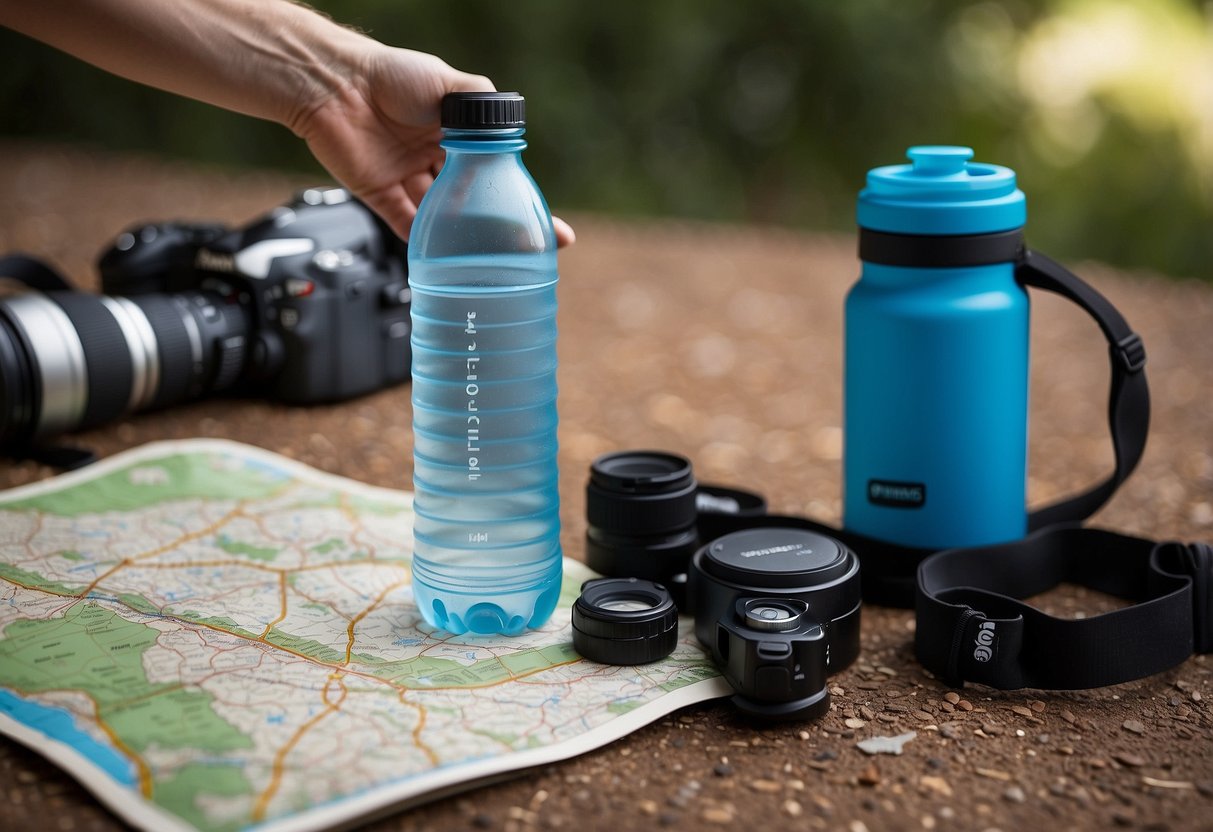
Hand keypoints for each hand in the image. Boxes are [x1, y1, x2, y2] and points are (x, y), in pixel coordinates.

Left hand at [292, 45, 575, 246]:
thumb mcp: (448, 83)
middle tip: (522, 251)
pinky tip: (440, 261)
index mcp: (452, 133)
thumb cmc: (390, 75)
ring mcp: (404, 176)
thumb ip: (479, 103)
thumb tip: (504, 128)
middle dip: (493, 227)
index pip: (490, 171)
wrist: (334, 83)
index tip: (546, 224)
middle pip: (467, 200)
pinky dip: (418, 243)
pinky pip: (400, 224)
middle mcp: (430, 156)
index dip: (515, 196)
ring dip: (457, 238)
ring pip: (437, 216)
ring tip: (483, 259)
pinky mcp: (376, 191)